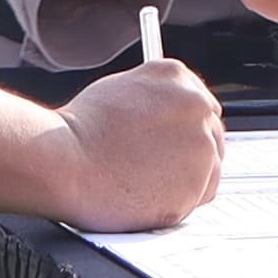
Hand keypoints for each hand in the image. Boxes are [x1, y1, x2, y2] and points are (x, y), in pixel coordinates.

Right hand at [48, 58, 224, 231]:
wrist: (66, 162)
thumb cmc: (81, 129)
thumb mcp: (121, 87)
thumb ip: (157, 96)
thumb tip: (167, 113)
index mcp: (178, 78)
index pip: (202, 105)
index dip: (185, 128)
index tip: (173, 141)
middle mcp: (197, 108)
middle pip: (211, 136)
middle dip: (189, 152)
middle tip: (157, 166)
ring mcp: (201, 147)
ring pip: (210, 167)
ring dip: (187, 177)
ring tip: (147, 181)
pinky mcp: (197, 185)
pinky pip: (200, 196)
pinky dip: (181, 199)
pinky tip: (151, 194)